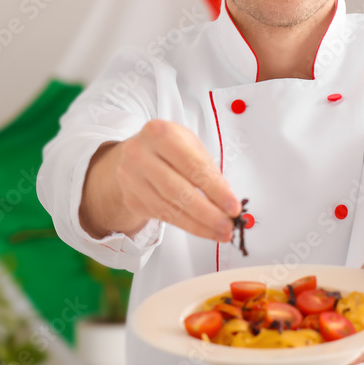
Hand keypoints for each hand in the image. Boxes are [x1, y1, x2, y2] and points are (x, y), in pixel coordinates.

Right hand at [102, 119, 241, 241]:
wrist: (134, 155)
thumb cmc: (169, 148)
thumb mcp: (190, 146)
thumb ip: (208, 170)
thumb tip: (226, 200)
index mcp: (160, 133)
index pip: (192, 166)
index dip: (215, 189)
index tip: (233, 206)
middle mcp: (140, 154)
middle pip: (178, 191)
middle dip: (207, 212)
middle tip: (228, 224)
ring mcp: (131, 178)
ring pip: (170, 209)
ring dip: (199, 224)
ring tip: (221, 231)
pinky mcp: (130, 198)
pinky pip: (163, 216)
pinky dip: (187, 226)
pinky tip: (204, 229)